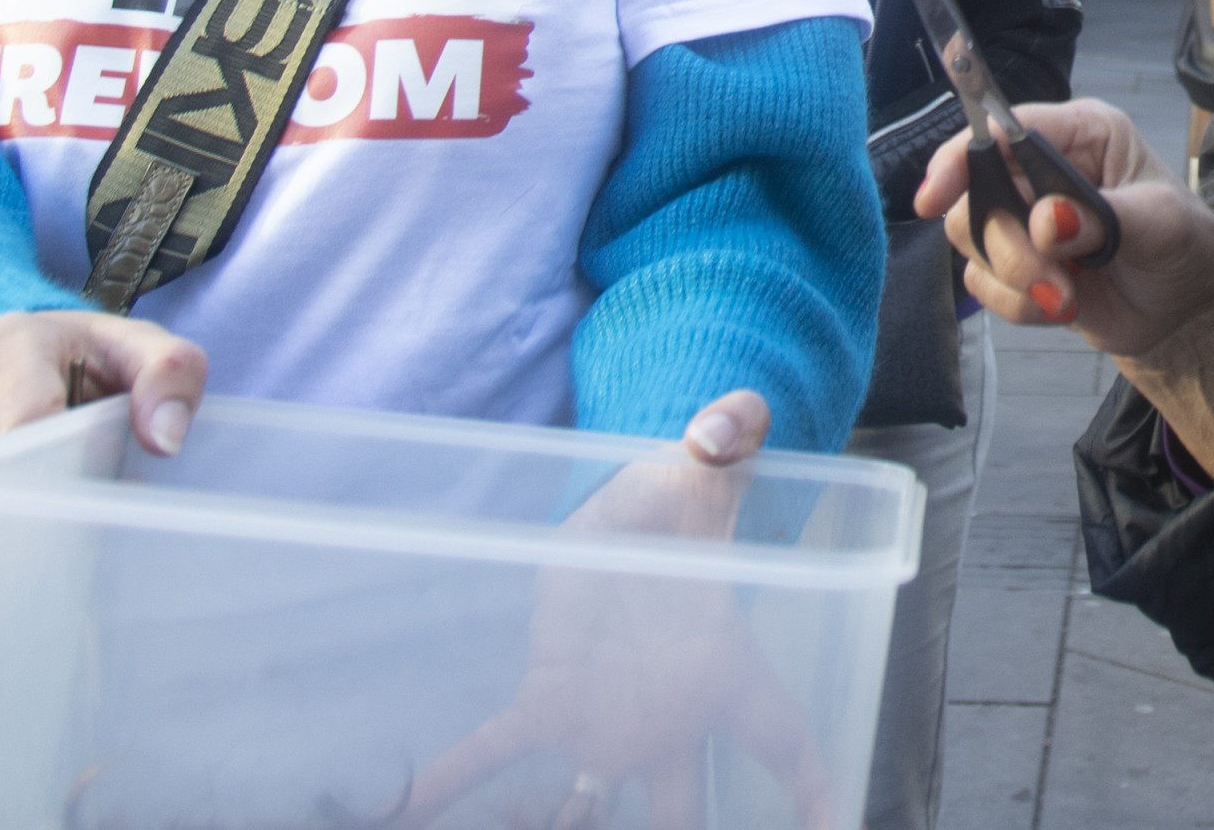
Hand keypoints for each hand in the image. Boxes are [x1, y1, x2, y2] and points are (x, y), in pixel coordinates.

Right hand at [0, 309, 203, 544]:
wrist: (28, 358)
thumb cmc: (93, 358)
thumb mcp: (144, 347)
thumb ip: (170, 374)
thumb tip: (164, 440)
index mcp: (5, 347)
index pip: (26, 420)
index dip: (63, 468)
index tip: (94, 500)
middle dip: (46, 502)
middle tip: (87, 516)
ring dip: (15, 520)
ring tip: (55, 507)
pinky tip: (22, 521)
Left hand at [408, 393, 834, 829]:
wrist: (636, 510)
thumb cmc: (682, 504)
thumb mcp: (705, 472)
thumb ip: (725, 442)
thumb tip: (725, 423)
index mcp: (723, 669)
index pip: (783, 738)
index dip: (812, 792)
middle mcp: (668, 717)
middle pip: (683, 807)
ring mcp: (606, 720)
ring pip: (587, 804)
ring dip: (561, 824)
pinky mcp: (549, 699)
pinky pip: (497, 745)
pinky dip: (450, 778)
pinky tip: (401, 804)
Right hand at [918, 98, 1213, 477]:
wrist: (1184, 315)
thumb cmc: (1185, 248)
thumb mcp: (1163, 225)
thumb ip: (1106, 218)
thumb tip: (1047, 222)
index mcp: (1081, 134)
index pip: (1003, 130)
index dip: (960, 158)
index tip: (935, 199)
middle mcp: (1044, 168)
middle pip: (976, 193)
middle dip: (1010, 247)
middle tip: (1057, 280)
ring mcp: (1025, 217)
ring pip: (974, 242)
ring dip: (1019, 280)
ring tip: (1071, 295)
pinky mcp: (1015, 264)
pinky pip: (984, 285)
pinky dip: (1022, 305)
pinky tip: (1063, 305)